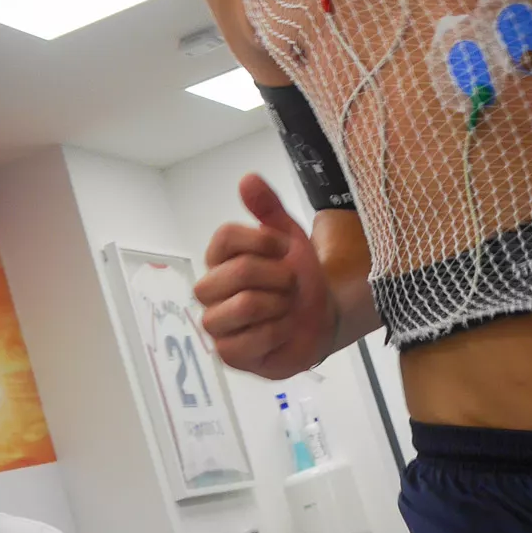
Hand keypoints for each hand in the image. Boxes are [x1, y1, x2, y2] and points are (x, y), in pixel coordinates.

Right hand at [196, 175, 339, 378]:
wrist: (322, 316)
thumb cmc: (298, 276)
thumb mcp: (290, 237)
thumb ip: (268, 208)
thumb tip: (247, 178)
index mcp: (220, 258)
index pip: (226, 237)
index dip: (264, 241)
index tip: (285, 250)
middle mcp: (210, 289)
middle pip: (240, 271)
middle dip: (280, 277)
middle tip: (290, 284)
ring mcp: (216, 324)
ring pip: (246, 305)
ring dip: (281, 305)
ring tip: (286, 308)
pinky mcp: (228, 354)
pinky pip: (252, 340)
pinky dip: (279, 332)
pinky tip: (283, 331)